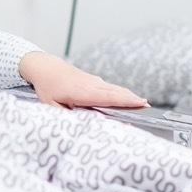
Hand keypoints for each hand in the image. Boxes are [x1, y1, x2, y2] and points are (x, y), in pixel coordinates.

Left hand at [19, 51, 145, 109]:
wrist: (44, 66)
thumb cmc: (47, 87)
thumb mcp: (51, 106)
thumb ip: (67, 117)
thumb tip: (83, 124)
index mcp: (82, 93)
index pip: (109, 97)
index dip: (125, 101)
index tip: (140, 103)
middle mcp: (91, 85)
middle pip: (116, 92)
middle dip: (132, 99)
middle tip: (147, 108)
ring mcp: (93, 81)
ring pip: (115, 89)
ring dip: (128, 96)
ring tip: (141, 104)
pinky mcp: (93, 80)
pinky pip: (110, 87)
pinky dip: (120, 93)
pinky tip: (126, 98)